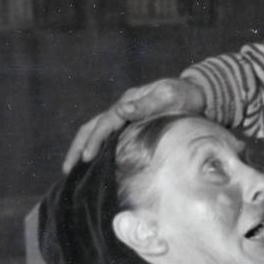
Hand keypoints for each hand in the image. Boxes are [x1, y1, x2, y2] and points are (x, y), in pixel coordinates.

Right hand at [64, 77, 205, 171]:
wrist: (196, 93)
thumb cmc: (184, 96)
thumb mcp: (168, 97)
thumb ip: (147, 104)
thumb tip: (121, 110)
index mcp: (127, 103)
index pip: (104, 123)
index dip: (94, 140)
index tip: (86, 157)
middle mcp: (121, 109)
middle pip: (91, 127)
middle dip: (77, 147)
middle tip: (67, 169)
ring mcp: (124, 117)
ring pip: (95, 132)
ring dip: (81, 149)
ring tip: (71, 170)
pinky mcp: (129, 126)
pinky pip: (107, 138)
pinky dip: (95, 150)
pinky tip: (92, 166)